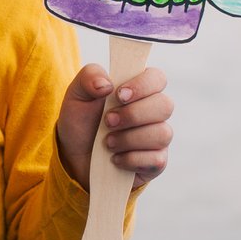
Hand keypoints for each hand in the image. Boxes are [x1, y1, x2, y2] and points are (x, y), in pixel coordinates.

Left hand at [56, 63, 172, 191]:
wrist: (75, 156)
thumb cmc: (82, 121)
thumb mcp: (77, 94)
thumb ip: (89, 77)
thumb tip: (107, 83)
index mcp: (138, 89)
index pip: (157, 78)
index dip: (142, 85)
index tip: (119, 95)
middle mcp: (153, 112)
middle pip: (165, 105)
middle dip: (133, 115)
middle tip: (108, 121)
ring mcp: (158, 137)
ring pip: (162, 133)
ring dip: (129, 139)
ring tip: (108, 142)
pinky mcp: (156, 161)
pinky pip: (156, 159)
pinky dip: (131, 159)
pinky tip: (115, 158)